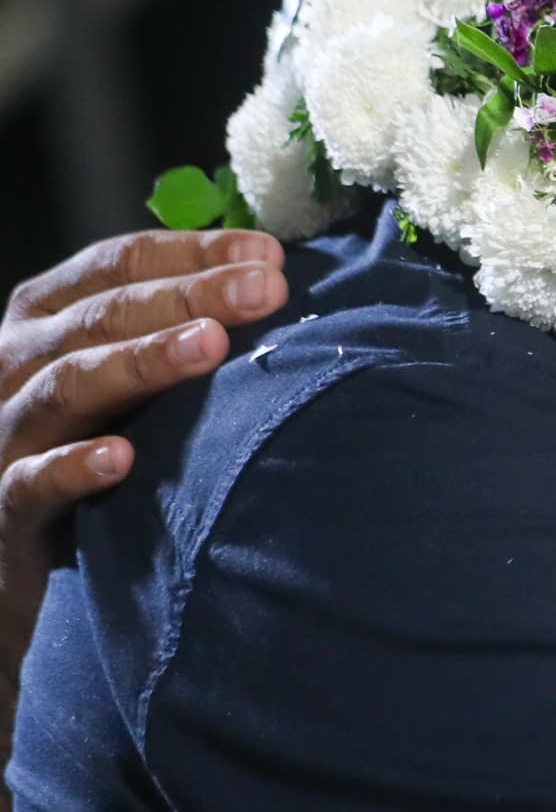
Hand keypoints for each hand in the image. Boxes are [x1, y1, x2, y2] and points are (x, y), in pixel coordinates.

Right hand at [3, 230, 287, 655]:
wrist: (29, 558)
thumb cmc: (98, 445)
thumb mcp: (131, 377)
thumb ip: (179, 325)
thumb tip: (271, 276)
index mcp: (47, 319)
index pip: (116, 265)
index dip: (191, 253)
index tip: (268, 256)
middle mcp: (17, 364)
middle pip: (101, 316)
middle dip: (186, 295)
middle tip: (265, 289)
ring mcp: (7, 433)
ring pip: (66, 385)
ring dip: (140, 361)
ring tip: (212, 345)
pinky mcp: (6, 506)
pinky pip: (32, 481)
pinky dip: (74, 466)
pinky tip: (123, 457)